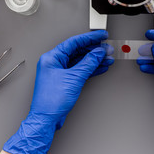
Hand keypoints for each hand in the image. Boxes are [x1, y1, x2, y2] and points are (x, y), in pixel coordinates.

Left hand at [4, 30, 113, 153]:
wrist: (47, 118)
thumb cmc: (51, 100)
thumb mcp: (74, 78)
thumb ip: (88, 63)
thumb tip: (98, 53)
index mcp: (52, 57)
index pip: (74, 42)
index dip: (90, 38)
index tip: (101, 36)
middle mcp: (55, 62)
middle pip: (78, 51)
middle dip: (94, 50)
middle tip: (107, 48)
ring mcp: (60, 72)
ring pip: (81, 61)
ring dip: (95, 60)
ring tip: (107, 58)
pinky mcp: (65, 80)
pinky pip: (80, 70)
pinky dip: (91, 69)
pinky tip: (101, 67)